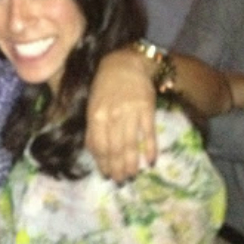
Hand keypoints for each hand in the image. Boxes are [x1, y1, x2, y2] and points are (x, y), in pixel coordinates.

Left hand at [86, 47, 156, 180]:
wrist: (126, 63)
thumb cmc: (106, 86)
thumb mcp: (93, 104)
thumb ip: (94, 127)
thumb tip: (95, 152)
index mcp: (95, 115)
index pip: (98, 146)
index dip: (102, 163)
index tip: (106, 174)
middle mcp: (112, 116)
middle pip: (114, 149)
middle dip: (117, 168)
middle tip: (120, 180)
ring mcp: (130, 113)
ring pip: (130, 145)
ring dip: (131, 164)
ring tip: (132, 175)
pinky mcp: (147, 109)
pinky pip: (148, 134)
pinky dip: (149, 150)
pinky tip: (149, 162)